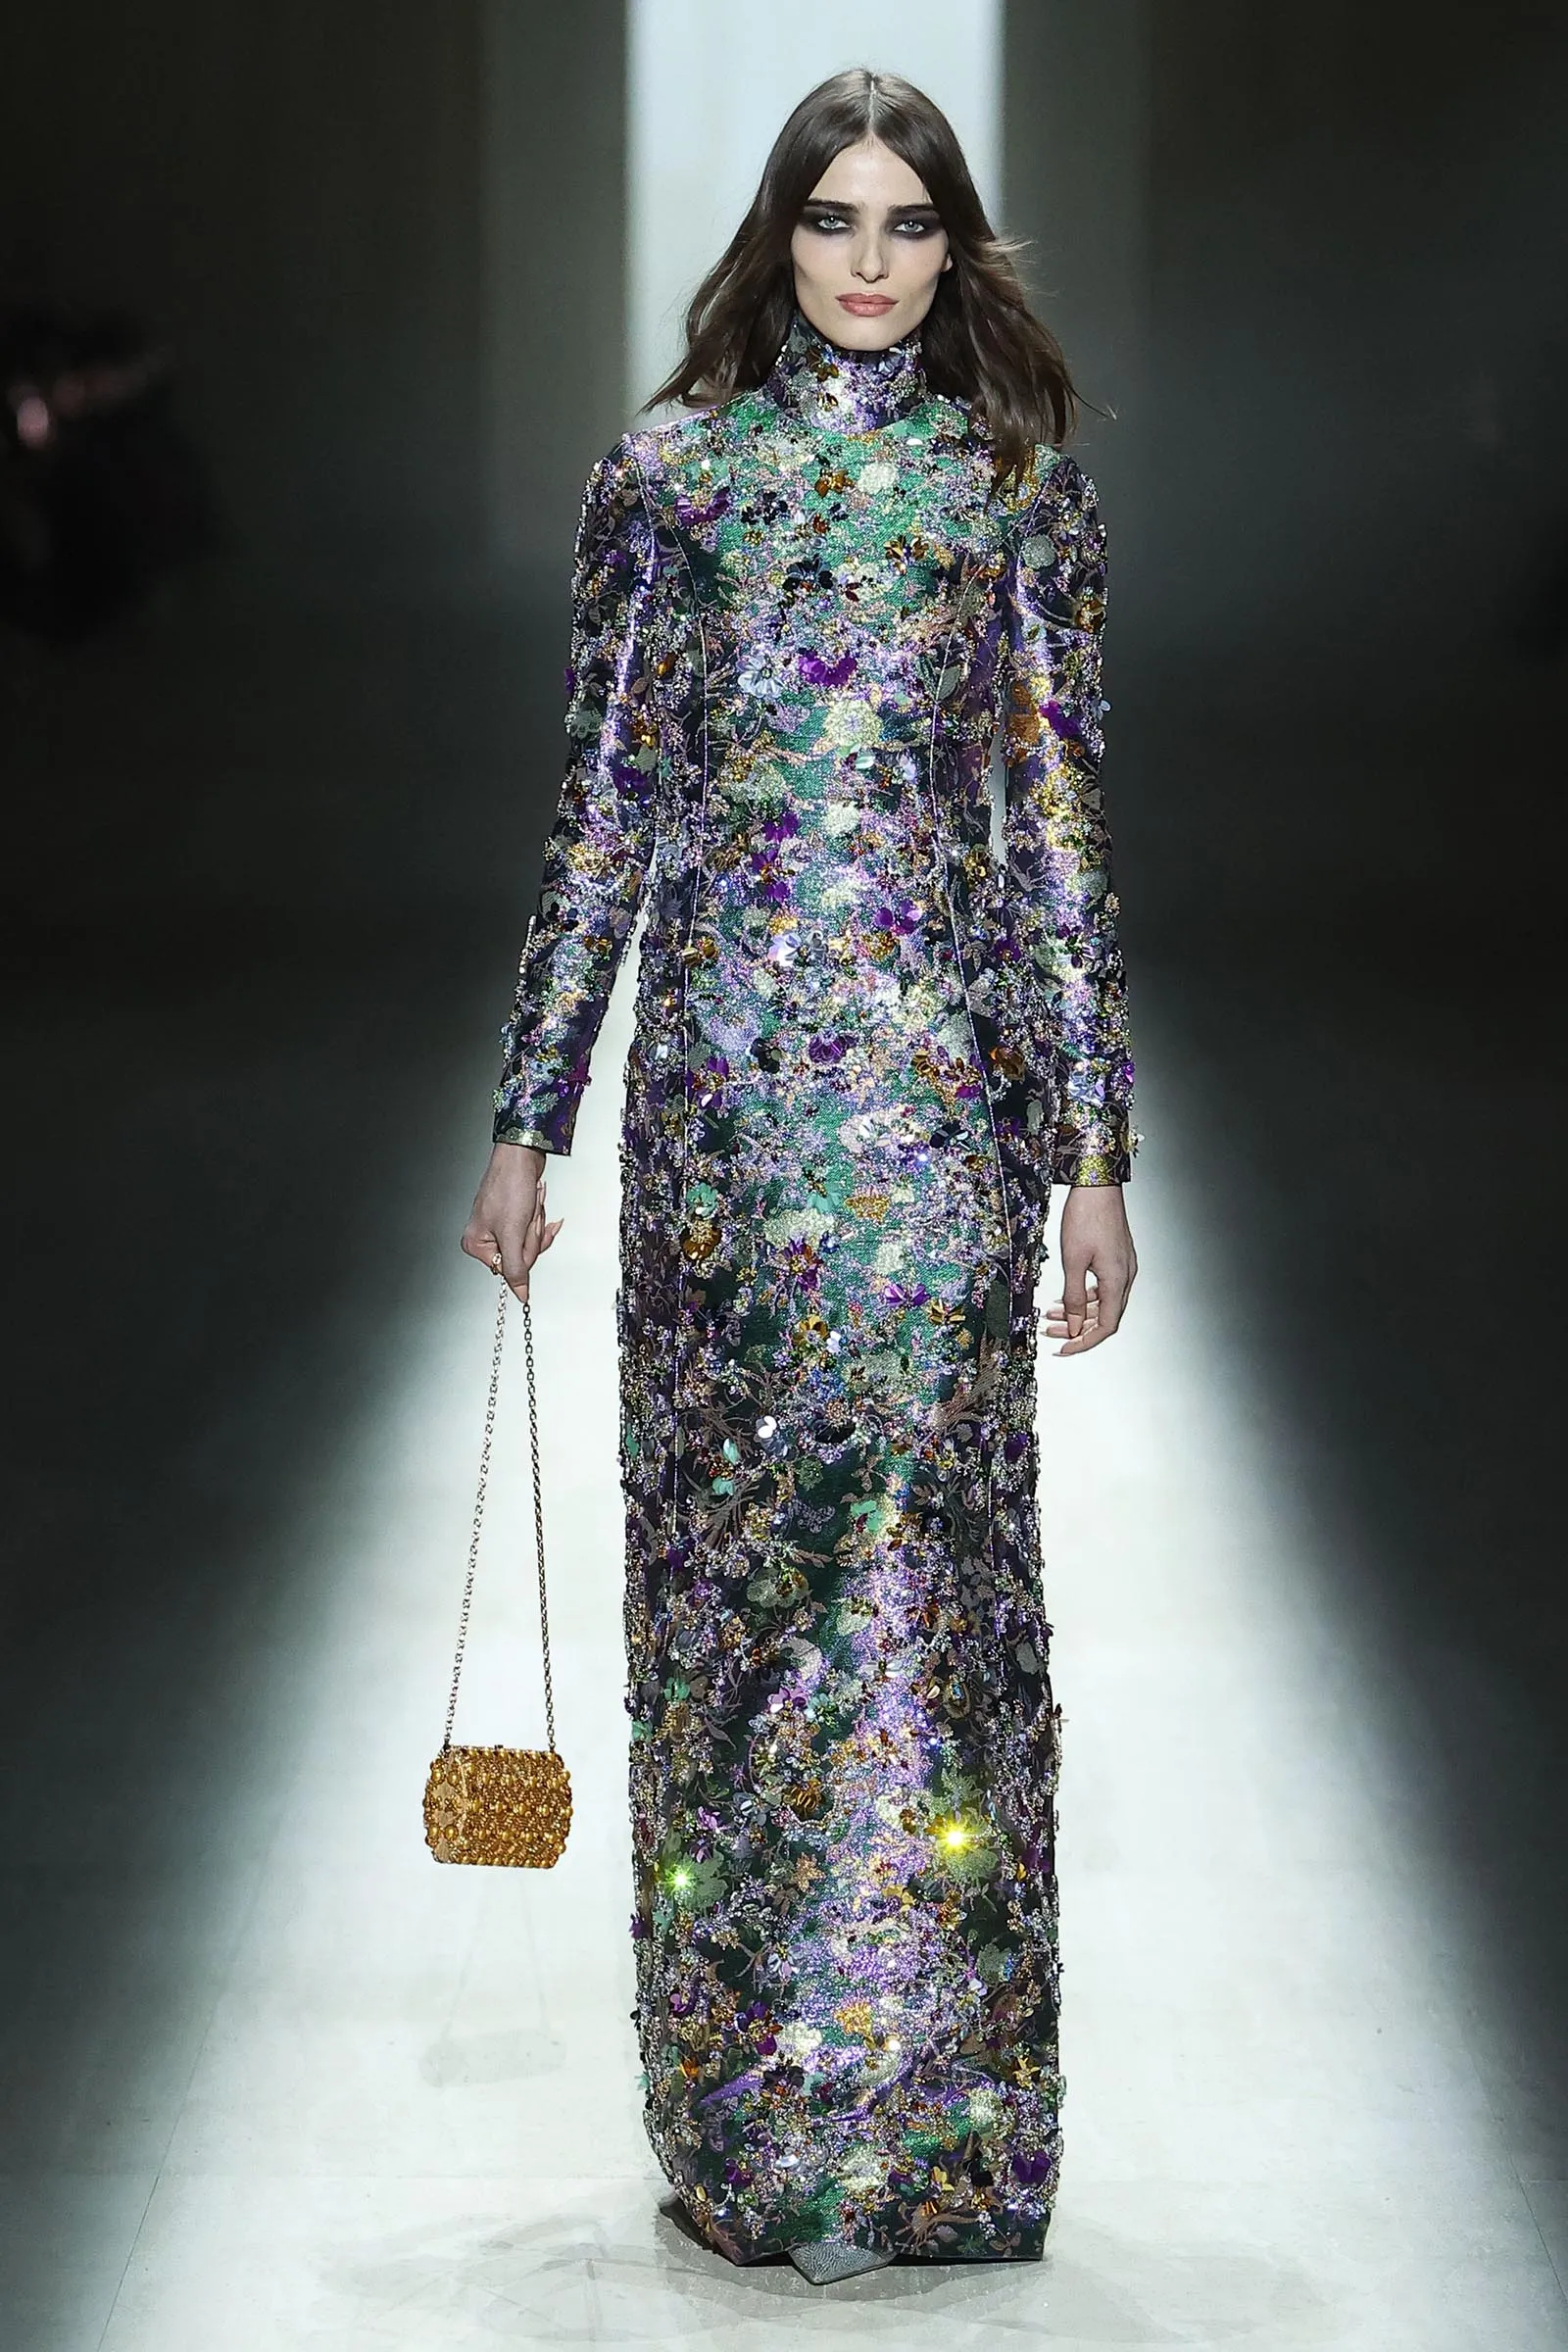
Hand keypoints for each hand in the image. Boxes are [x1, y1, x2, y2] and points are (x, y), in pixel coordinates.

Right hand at [460, 1141, 563, 1300]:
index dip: (525, 1250)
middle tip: (526, 1214)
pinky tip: (536, 1203)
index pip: (510, 1269)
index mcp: (476, 1245)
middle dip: (531, 1234)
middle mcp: (485, 1239)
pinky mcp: (513, 1219)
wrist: (521, 1157)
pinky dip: (538, 1218)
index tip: (522, 1229)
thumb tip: (521, 1295)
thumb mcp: (513, 1233)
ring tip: (529, 1204)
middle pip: (521, 1256)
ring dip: (536, 1223)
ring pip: (529, 1243)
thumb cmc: (509, 1186)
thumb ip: (517, 1269)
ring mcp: (499, 1229)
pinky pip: (532, 1231)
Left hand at [1046, 1183, 1136, 1355]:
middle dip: (1078, 1328)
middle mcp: (1125, 1276)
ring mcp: (1123, 1266)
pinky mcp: (1117, 1257)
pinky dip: (1086, 1296)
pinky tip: (1067, 1297)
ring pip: (1104, 1302)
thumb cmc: (1085, 1216)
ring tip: (1052, 1315)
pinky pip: (1104, 1287)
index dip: (1085, 1342)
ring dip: (1080, 1312)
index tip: (1063, 1349)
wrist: (1097, 1184)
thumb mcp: (1073, 1260)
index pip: (1107, 1326)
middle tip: (1051, 1332)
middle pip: (1105, 1317)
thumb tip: (1075, 1326)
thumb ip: (1074, 1296)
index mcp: (1117, 1280)